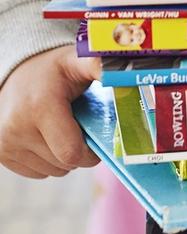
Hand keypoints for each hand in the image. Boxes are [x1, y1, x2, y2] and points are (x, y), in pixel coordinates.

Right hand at [0, 45, 100, 178]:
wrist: (17, 73)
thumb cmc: (54, 69)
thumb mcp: (77, 60)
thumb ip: (100, 66)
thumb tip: (126, 72)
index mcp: (40, 106)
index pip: (72, 153)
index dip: (90, 152)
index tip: (95, 135)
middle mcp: (17, 127)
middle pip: (64, 164)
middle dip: (79, 151)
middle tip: (79, 126)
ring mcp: (6, 143)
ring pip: (52, 171)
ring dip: (63, 157)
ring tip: (61, 128)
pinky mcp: (1, 153)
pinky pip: (37, 173)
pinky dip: (48, 160)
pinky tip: (47, 136)